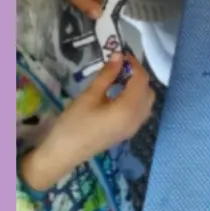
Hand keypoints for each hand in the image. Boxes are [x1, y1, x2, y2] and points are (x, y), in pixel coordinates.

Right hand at [19, 55, 154, 191]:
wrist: (61, 156)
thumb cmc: (73, 124)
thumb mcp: (89, 96)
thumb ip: (107, 75)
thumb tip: (119, 55)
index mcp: (129, 108)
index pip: (141, 79)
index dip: (134, 64)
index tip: (122, 54)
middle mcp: (138, 118)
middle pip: (147, 89)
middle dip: (137, 75)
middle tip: (120, 66)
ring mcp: (134, 127)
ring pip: (146, 100)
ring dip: (138, 87)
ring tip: (119, 79)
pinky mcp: (128, 133)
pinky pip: (141, 111)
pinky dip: (135, 99)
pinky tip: (119, 95)